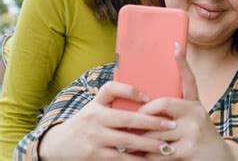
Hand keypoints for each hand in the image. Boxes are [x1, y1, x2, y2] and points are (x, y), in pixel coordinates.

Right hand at [39, 81, 171, 159]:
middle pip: (127, 120)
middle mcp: (95, 119)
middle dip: (152, 122)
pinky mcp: (95, 156)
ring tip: (167, 147)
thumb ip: (114, 97)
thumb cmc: (86, 121)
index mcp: (97, 104)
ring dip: (149, 145)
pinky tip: (150, 160)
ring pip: (127, 142)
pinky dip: (136, 160)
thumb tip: (144, 92)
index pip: (111, 90)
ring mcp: (95, 138)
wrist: (59, 144)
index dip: (130, 92)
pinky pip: (120, 159)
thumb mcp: (95, 105)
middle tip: (172, 125)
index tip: (149, 98)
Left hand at [138, 43, 237, 159]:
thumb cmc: (199, 141)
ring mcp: (193, 130)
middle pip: (162, 104)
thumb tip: (144, 112)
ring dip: (140, 139)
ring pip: (156, 130)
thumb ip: (175, 115)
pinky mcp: (188, 148)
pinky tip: (138, 156)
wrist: (220, 160)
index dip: (182, 63)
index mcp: (195, 105)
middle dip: (142, 114)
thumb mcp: (193, 123)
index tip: (176, 46)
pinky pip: (159, 151)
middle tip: (129, 120)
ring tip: (127, 142)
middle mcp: (196, 113)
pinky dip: (146, 156)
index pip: (188, 80)